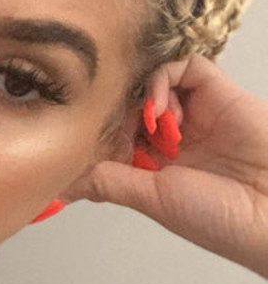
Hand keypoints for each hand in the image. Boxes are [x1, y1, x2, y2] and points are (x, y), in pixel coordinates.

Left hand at [65, 54, 267, 278]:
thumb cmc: (221, 217)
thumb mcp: (151, 199)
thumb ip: (107, 181)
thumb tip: (62, 183)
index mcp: (156, 168)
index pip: (113, 138)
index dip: (96, 135)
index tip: (79, 140)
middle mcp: (173, 139)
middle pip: (129, 107)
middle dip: (114, 113)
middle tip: (108, 125)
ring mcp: (195, 114)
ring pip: (152, 84)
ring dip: (140, 99)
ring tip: (148, 128)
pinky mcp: (217, 92)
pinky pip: (183, 66)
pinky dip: (163, 80)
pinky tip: (161, 109)